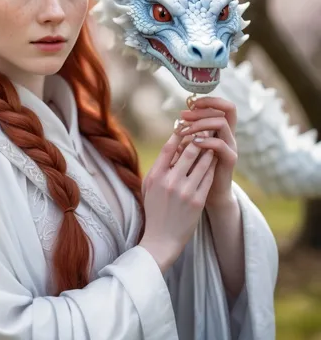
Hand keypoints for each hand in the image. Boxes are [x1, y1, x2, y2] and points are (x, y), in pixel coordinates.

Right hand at [139, 132, 215, 272]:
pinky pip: (209, 177)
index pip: (169, 147)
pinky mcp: (198, 200)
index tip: (185, 126)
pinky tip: (215, 158)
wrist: (161, 239)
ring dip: (209, 149)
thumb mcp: (149, 185)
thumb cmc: (154, 208)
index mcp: (156, 175)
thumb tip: (171, 145)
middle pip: (189, 150)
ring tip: (212, 140)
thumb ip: (159, 166)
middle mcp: (170, 181)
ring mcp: (185, 191)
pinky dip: (212, 165)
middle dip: (199, 137)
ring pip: (203, 162)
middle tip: (205, 128)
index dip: (179, 133)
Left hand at [175, 96, 237, 207]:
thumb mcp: (191, 149)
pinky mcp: (229, 159)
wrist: (208, 195)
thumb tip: (177, 121)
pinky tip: (193, 143)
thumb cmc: (196, 170)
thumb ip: (189, 135)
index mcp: (221, 130)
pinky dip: (205, 140)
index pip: (224, 106)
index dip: (210, 101)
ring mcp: (231, 146)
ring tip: (184, 130)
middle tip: (183, 115)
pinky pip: (220, 144)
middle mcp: (229, 135)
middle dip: (201, 110)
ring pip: (221, 123)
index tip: (191, 104)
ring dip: (200, 123)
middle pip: (224, 111)